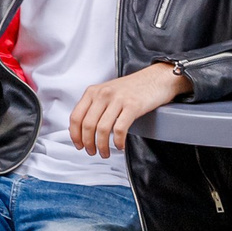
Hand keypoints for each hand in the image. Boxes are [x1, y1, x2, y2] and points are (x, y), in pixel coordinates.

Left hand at [68, 62, 186, 157]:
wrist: (156, 78)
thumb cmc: (132, 88)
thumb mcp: (106, 93)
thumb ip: (94, 107)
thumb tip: (82, 129)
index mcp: (92, 92)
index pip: (75, 116)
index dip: (75, 135)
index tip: (78, 145)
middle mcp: (102, 94)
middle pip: (87, 125)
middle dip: (88, 143)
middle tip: (92, 152)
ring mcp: (118, 100)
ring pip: (102, 129)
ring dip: (102, 146)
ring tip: (105, 152)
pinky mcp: (133, 106)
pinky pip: (120, 129)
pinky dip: (118, 141)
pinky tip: (120, 146)